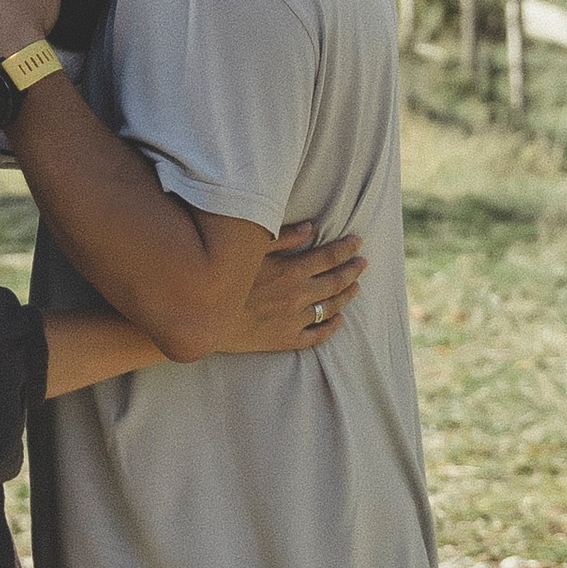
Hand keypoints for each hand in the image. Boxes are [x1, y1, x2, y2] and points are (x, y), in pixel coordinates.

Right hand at [210, 220, 366, 354]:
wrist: (203, 318)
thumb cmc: (222, 279)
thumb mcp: (250, 251)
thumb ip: (281, 237)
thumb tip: (310, 227)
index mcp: (290, 271)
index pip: (329, 257)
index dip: (346, 248)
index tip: (358, 243)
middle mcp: (297, 296)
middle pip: (335, 281)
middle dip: (352, 270)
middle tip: (363, 263)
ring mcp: (293, 320)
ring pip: (330, 308)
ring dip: (346, 296)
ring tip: (356, 287)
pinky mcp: (285, 340)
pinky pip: (317, 336)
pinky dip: (331, 327)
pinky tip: (339, 320)